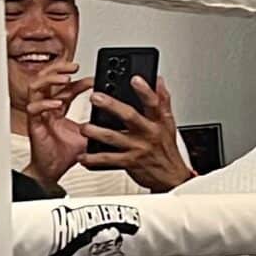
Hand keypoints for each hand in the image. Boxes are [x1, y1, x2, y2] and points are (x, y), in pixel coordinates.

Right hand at [24, 74, 89, 186]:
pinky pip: (34, 108)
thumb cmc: (65, 154)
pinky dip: (45, 103)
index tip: (94, 78)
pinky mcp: (34, 124)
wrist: (52, 172)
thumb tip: (118, 118)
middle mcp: (47, 107)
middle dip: (60, 69)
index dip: (79, 79)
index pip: (66, 86)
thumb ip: (98, 123)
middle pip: (47, 78)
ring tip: (65, 78)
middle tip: (74, 66)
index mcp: (58, 108)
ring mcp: (39, 114)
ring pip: (36, 87)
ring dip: (50, 80)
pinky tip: (57, 103)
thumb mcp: (87, 133)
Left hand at [83, 76, 193, 190]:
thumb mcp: (169, 123)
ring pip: (114, 138)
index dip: (145, 91)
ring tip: (84, 127)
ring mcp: (138, 148)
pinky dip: (94, 159)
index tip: (134, 79)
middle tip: (95, 97)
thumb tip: (158, 80)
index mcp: (158, 121)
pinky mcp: (129, 162)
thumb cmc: (167, 149)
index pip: (154, 103)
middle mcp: (148, 133)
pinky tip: (83, 156)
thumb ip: (163, 100)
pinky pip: (108, 160)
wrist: (171, 177)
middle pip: (130, 116)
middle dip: (112, 106)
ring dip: (96, 132)